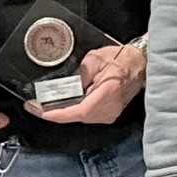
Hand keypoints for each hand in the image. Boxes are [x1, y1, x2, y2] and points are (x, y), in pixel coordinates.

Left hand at [30, 42, 146, 124]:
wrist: (141, 64)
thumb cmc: (122, 59)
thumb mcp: (95, 59)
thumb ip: (79, 74)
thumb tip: (66, 87)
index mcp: (107, 93)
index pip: (78, 111)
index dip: (58, 114)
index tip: (41, 111)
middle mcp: (110, 108)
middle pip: (77, 116)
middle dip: (55, 112)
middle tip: (36, 106)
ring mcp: (111, 113)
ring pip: (81, 117)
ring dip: (65, 111)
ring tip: (47, 104)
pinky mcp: (110, 113)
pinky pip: (88, 115)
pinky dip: (75, 110)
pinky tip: (66, 103)